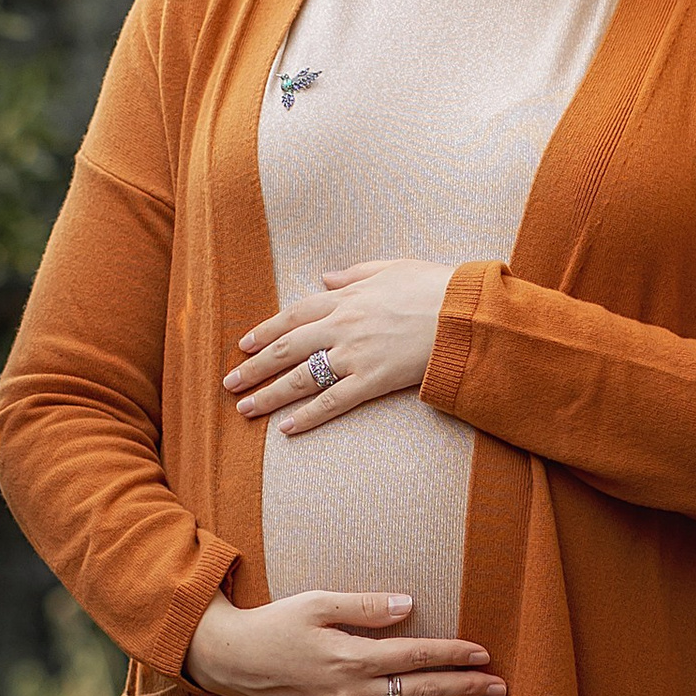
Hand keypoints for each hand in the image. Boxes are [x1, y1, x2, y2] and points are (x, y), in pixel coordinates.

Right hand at [185, 588, 502, 695]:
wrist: (232, 660)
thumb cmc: (276, 625)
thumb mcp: (318, 603)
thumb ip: (366, 607)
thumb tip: (410, 605)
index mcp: (353, 657)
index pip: (416, 656)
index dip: (452, 654)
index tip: (483, 654)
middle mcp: (354, 693)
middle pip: (421, 692)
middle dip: (464, 689)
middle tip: (501, 688)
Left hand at [224, 260, 455, 437]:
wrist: (465, 313)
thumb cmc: (436, 287)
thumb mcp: (393, 267)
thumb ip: (355, 273)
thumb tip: (325, 276)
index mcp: (346, 297)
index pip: (293, 316)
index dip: (265, 331)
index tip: (244, 345)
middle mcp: (342, 326)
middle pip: (287, 348)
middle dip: (255, 367)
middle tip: (230, 383)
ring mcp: (355, 355)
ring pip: (301, 378)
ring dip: (269, 394)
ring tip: (245, 409)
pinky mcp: (373, 381)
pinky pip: (333, 402)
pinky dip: (307, 416)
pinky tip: (286, 429)